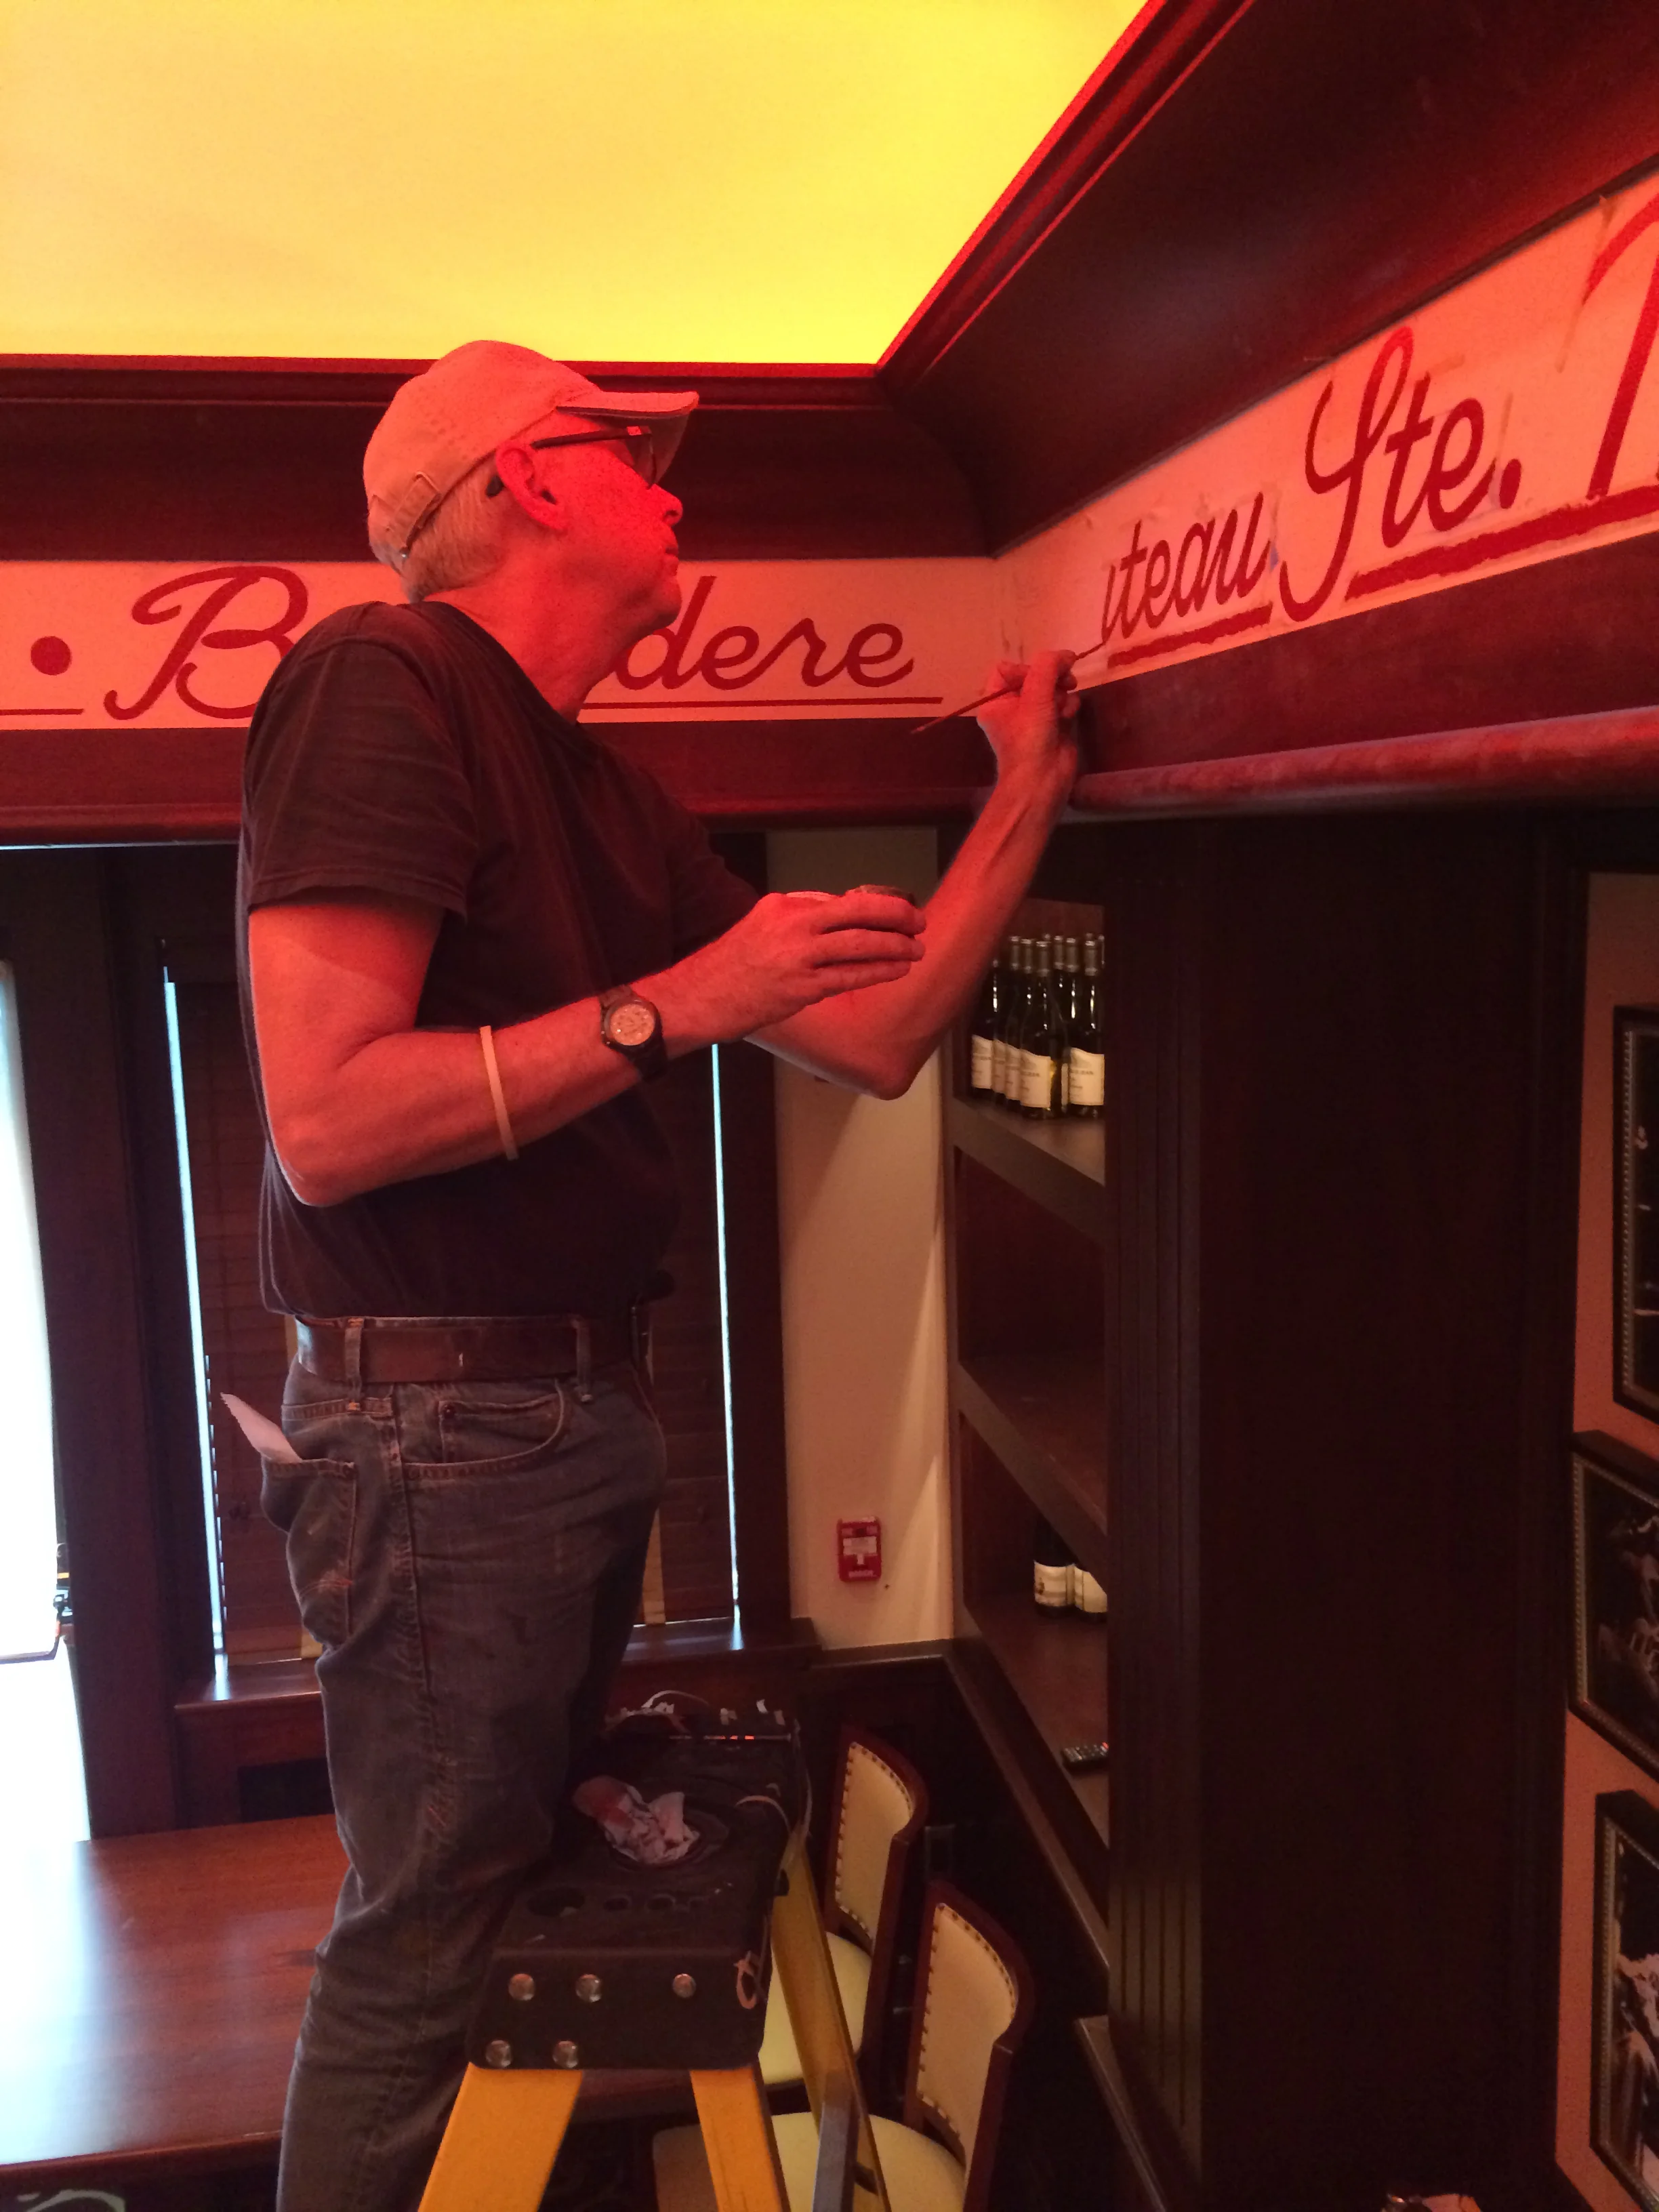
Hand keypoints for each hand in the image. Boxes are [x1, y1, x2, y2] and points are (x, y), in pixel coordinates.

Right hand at [650, 888, 925, 1044]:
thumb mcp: (759, 926)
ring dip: (895, 945)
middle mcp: (793, 925)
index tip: (894, 910)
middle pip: (857, 912)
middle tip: (918, 921)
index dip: (874, 905)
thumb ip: (797, 919)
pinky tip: (898, 969)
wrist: (699, 997)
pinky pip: (851, 976)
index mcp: (782, 905)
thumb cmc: (729, 967)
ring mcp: (799, 956)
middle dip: (895, 916)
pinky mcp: (802, 988)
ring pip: (860, 944)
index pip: (838, 901)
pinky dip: (879, 970)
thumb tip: (837, 915)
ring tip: (917, 948)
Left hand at [974, 648, 1078, 797]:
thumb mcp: (1035, 696)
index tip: (1039, 677)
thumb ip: (1048, 667)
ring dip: (1062, 692)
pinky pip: (1063, 703)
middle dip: (1051, 677)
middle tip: (1066, 680)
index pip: (1007, 669)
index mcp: (995, 701)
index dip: (1026, 668)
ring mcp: (1033, 718)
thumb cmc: (1030, 738)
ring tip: (1064, 705)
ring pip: (1052, 688)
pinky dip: (1068, 706)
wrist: (1042, 781)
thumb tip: (1066, 655)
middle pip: (1034, 676)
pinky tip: (1068, 716)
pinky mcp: (1053, 726)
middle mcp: (1012, 708)